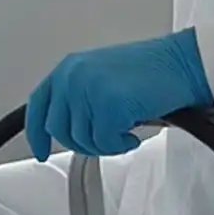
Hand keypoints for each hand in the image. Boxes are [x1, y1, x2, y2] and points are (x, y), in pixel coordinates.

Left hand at [24, 31, 212, 161]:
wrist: (177, 63)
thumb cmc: (146, 70)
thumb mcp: (100, 75)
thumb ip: (77, 95)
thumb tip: (64, 128)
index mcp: (69, 67)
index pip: (38, 104)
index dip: (36, 133)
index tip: (40, 150)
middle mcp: (73, 75)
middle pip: (59, 129)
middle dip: (82, 142)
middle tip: (105, 138)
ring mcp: (89, 88)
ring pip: (81, 140)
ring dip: (104, 143)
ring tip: (122, 129)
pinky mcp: (108, 104)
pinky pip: (104, 143)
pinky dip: (119, 145)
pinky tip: (132, 132)